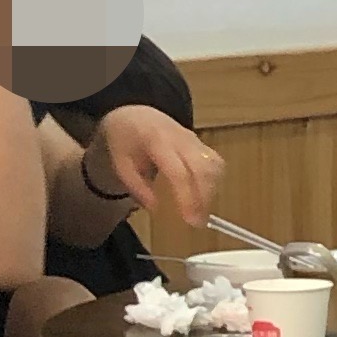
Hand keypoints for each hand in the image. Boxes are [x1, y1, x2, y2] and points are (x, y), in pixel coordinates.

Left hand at [96, 105, 222, 222]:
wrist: (135, 115)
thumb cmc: (126, 141)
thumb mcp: (121, 164)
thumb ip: (138, 186)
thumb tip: (156, 208)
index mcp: (157, 141)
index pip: (179, 171)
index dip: (187, 197)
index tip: (189, 220)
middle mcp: (181, 138)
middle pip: (203, 169)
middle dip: (204, 198)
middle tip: (198, 222)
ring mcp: (194, 139)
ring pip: (214, 165)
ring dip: (211, 191)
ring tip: (201, 211)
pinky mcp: (201, 143)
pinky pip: (215, 162)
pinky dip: (214, 181)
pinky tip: (205, 196)